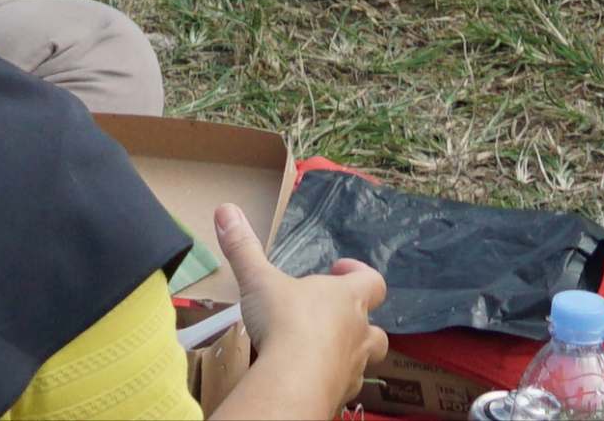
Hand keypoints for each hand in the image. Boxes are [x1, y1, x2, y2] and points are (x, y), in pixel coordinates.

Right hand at [220, 206, 387, 420]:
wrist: (295, 381)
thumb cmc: (285, 322)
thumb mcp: (258, 280)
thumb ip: (243, 247)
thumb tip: (226, 209)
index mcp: (345, 299)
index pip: (372, 282)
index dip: (359, 274)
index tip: (338, 269)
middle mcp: (358, 333)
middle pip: (377, 329)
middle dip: (360, 322)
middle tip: (333, 317)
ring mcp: (354, 367)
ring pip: (366, 359)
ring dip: (350, 353)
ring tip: (322, 349)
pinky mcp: (342, 394)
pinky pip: (344, 384)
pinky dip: (332, 378)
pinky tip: (310, 376)